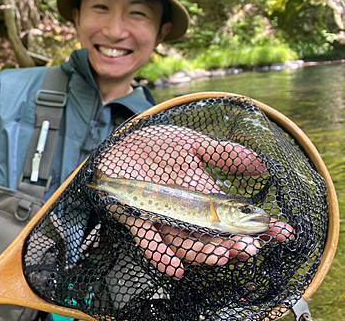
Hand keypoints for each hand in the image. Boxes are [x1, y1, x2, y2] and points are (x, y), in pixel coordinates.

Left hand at [99, 125, 294, 277]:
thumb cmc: (157, 143)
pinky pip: (149, 240)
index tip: (283, 232)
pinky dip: (161, 255)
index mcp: (203, 198)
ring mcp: (161, 217)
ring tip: (222, 256)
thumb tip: (263, 164)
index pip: (234, 218)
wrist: (122, 138)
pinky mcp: (136, 216)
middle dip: (232, 246)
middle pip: (212, 238)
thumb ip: (225, 154)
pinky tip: (176, 269)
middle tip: (249, 248)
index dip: (258, 227)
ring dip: (203, 254)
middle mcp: (185, 213)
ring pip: (185, 244)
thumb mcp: (194, 144)